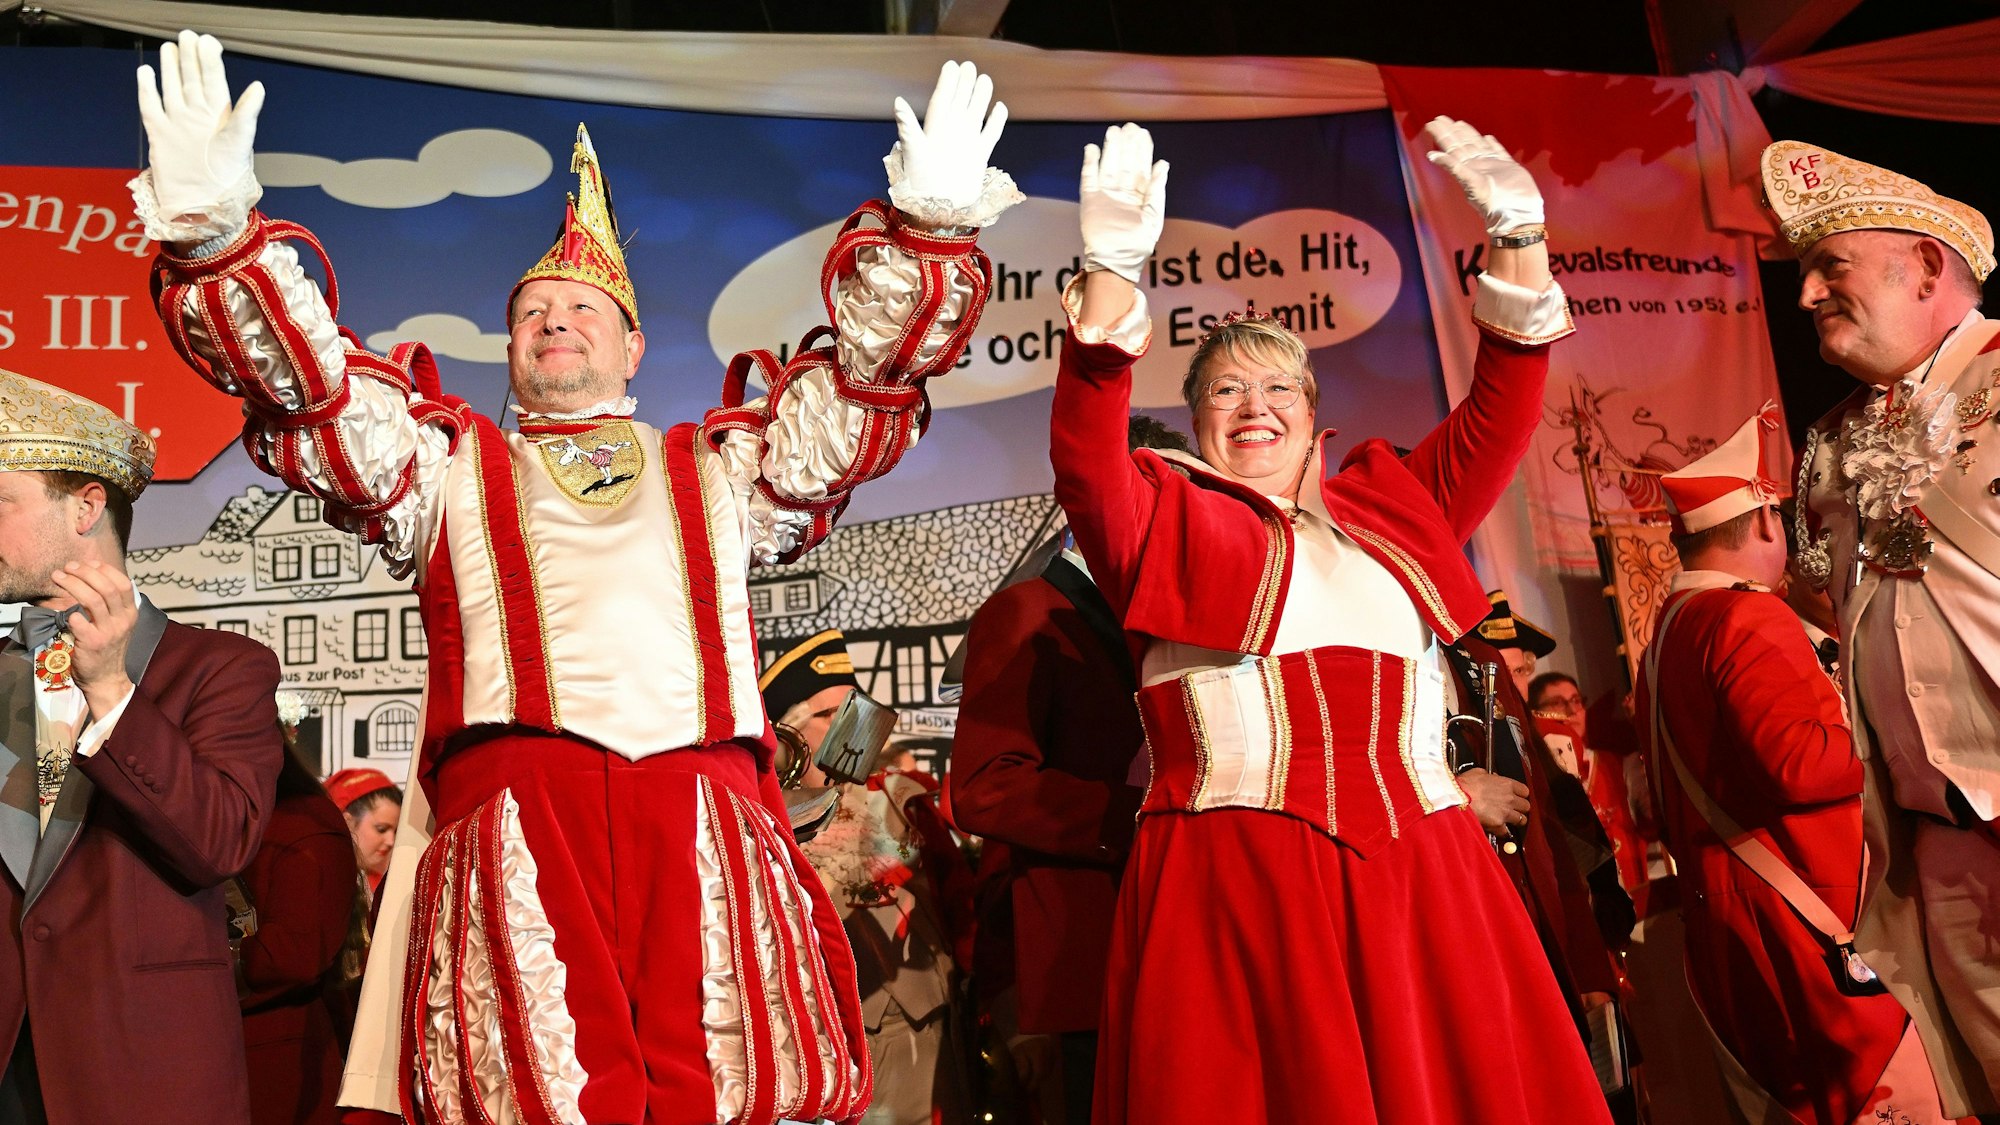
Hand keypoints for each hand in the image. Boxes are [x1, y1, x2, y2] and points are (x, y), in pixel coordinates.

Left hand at [48, 562, 137, 718]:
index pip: (123, 583)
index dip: (105, 570)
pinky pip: (80, 621)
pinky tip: (63, 611)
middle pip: (107, 588)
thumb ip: (111, 605)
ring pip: (93, 600)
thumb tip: (93, 578)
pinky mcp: (93, 643)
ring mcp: (109, 632)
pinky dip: (70, 613)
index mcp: (130, 613)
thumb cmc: (108, 648)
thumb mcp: (118, 624)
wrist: (106, 678)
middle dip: (85, 573)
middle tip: (68, 567)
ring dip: (73, 585)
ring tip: (58, 577)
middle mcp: (123, 620)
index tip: (88, 563)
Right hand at [136, 30, 264, 225]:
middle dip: (190, 57)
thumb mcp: (241, 141)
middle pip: (191, 79)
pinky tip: (145, 71)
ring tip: (169, 47)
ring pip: (172, 88)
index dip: (210, 60)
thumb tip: (258, 86)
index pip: (213, 80)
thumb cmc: (228, 176)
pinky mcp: (159, 134)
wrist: (204, 202)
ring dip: (171, 68)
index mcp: (220, 115)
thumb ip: (247, 113)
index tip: (207, 40)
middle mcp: (198, 116)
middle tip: (187, 35)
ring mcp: (178, 123)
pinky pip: (151, 106)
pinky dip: (147, 89)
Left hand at [891, 61, 1007, 212]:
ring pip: (976, 114)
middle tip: (970, 65)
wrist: (937, 210)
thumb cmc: (919, 183)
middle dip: (964, 84)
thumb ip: (907, 126)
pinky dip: (996, 121)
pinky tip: (1000, 107)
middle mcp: (950, 134)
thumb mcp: (912, 151)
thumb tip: (898, 101)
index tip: (952, 65)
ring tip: (985, 79)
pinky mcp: (979, 157)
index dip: (947, 83)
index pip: (942, 100)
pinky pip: (990, 134)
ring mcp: (966, 144)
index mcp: (934, 130)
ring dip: (980, 97)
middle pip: (959, 103)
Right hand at [1079, 123, 1168, 283]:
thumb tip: (1163, 164)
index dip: (1142, 151)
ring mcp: (1105, 196)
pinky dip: (1090, 164)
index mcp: (1139, 197)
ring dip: (1111, 149)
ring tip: (1114, 132)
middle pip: (1124, 164)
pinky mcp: (1090, 202)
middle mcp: (1122, 193)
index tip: (1143, 133)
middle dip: (1127, 146)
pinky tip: (1092, 149)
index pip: (1141, 168)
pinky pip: (1089, 179)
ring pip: (1108, 167)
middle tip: (1128, 127)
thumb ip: (1157, 190)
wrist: (1116, 263)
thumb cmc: (1138, 245)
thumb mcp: (1154, 217)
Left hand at [1423, 117, 1542, 235]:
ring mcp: (1493, 165)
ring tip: (1459, 124)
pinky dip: (1492, 144)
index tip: (1432, 123)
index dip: (1442, 135)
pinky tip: (1487, 137)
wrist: (1517, 212)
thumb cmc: (1493, 201)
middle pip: (1462, 143)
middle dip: (1451, 131)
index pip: (1451, 147)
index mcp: (1467, 167)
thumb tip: (1431, 155)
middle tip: (1440, 118)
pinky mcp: (1508, 167)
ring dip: (1468, 134)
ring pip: (1478, 144)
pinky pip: (1498, 151)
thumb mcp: (1470, 182)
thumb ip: (1452, 166)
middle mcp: (1478, 165)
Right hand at [1457, 767, 1530, 836]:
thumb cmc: (1464, 786)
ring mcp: (1505, 812)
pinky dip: (1502, 832)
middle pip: (1526, 806)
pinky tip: (1497, 829)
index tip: (1517, 797)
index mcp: (1506, 784)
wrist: (1456, 798)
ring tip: (1509, 821)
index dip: (1521, 795)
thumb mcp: (1478, 773)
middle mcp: (1510, 798)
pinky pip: (1506, 831)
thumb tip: (1489, 777)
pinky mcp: (1498, 824)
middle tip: (1514, 809)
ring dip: (1516, 821)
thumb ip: (1488, 776)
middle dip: (1520, 808)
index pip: (1525, 791)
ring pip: (1521, 820)